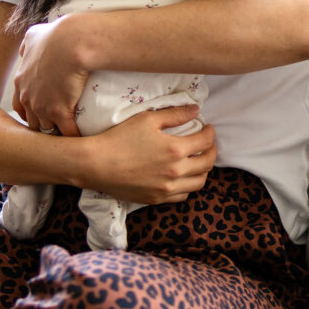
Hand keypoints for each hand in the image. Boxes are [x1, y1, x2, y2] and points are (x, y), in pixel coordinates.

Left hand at [13, 16, 87, 136]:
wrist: (70, 42)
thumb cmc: (55, 35)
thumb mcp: (34, 35)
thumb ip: (28, 45)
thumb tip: (28, 47)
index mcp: (21, 81)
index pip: (20, 106)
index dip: (31, 112)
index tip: (42, 114)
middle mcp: (28, 96)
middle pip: (31, 121)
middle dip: (42, 125)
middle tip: (56, 127)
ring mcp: (42, 106)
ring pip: (46, 128)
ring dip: (56, 133)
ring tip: (68, 136)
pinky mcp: (59, 112)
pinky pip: (66, 132)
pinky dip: (74, 137)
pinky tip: (81, 139)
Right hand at [80, 104, 216, 203]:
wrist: (96, 164)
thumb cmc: (120, 138)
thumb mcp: (147, 119)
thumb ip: (174, 114)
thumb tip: (195, 109)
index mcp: (176, 150)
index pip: (205, 141)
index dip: (210, 133)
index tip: (208, 128)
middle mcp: (176, 172)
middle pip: (207, 163)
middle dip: (212, 151)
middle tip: (208, 144)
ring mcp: (167, 188)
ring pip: (198, 183)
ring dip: (203, 170)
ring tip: (198, 161)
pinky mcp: (157, 199)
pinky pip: (183, 195)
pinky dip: (188, 185)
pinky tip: (183, 177)